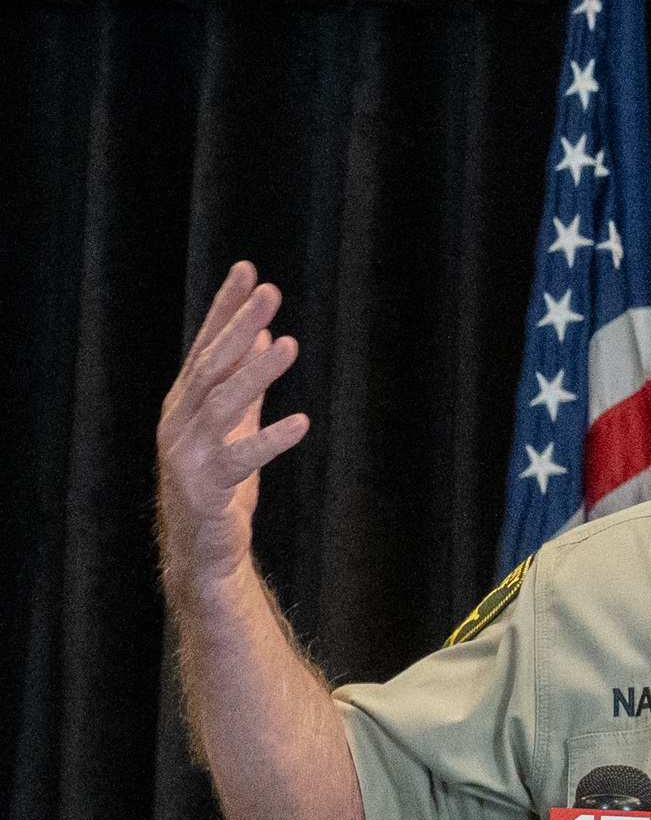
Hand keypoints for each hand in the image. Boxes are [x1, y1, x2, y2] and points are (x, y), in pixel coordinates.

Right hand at [157, 262, 309, 594]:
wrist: (203, 550)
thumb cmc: (220, 483)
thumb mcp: (235, 424)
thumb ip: (245, 381)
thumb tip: (261, 333)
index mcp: (186, 402)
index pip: (207, 344)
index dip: (225, 307)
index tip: (248, 269)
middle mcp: (180, 421)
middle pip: (211, 365)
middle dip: (238, 326)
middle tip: (269, 292)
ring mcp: (187, 455)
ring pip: (222, 404)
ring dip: (255, 372)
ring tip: (288, 343)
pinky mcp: (206, 489)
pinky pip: (239, 459)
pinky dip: (269, 439)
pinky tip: (302, 422)